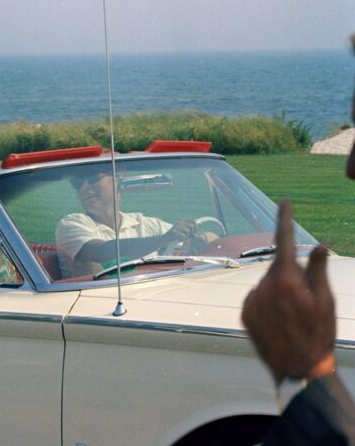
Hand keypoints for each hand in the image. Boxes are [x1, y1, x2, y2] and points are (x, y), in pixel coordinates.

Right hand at [162, 219, 196, 243]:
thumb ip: (190, 233)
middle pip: (191, 226)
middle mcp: (179, 222)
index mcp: (182, 221)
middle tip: (188, 237)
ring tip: (182, 238)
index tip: (193, 233)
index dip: (196, 227)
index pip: (193, 221)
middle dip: (191, 233)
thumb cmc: (175, 237)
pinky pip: (183, 236)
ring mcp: (176, 226)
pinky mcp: (173, 231)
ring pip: (187, 231)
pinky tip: (180, 240)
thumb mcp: (184, 234)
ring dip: (186, 237)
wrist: (164, 240)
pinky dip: (183, 239)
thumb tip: (196, 234)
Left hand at [242, 201, 335, 384]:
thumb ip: (318, 269)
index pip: (285, 241)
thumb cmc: (319, 334)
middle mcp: (263, 285)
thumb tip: (320, 244)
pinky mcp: (244, 313)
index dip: (285, 219)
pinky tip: (279, 322)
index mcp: (286, 279)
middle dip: (291, 276)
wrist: (298, 369)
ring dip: (279, 292)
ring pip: (267, 284)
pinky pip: (257, 299)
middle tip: (305, 302)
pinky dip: (268, 304)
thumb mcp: (326, 300)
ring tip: (292, 318)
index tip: (284, 202)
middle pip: (279, 268)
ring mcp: (251, 300)